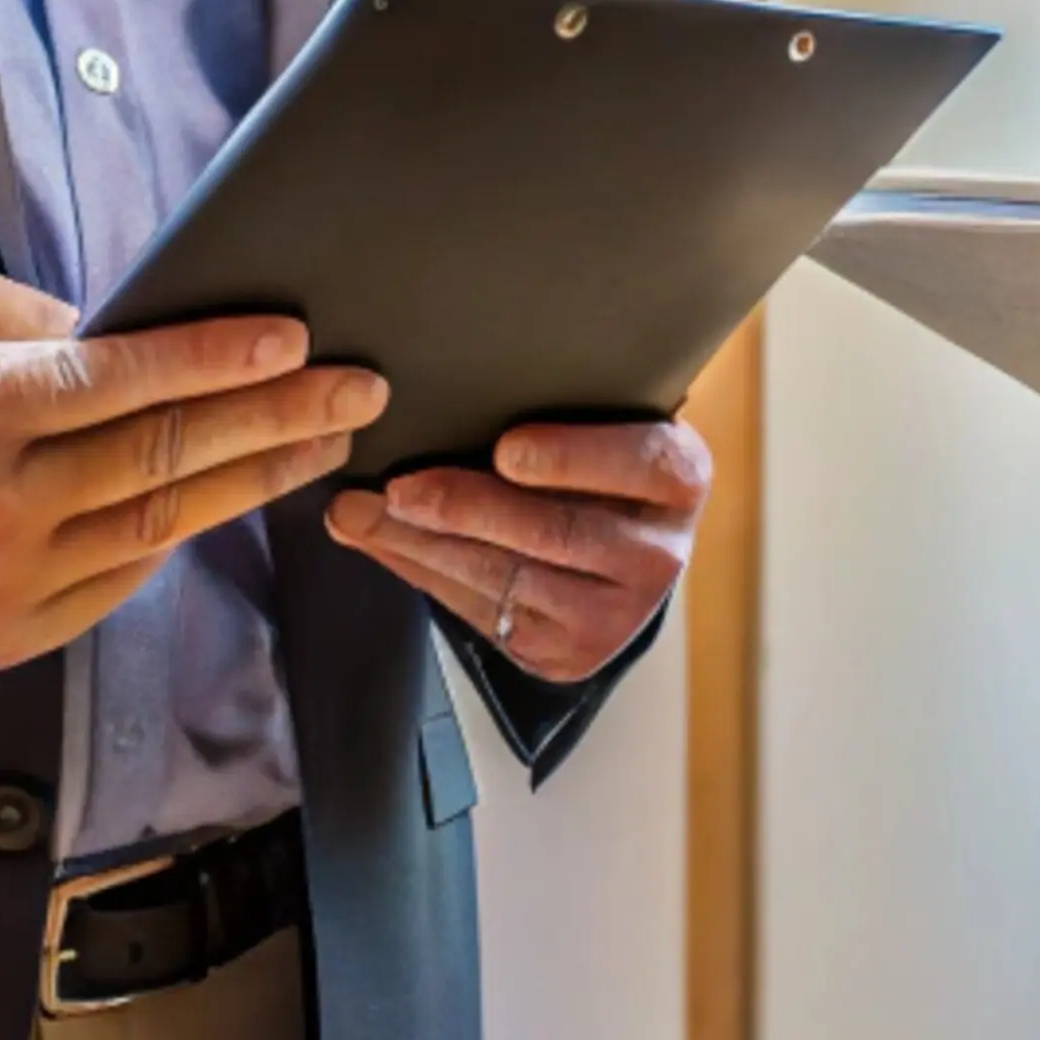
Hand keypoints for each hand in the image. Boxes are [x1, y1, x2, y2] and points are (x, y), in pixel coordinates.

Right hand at [0, 261, 383, 670]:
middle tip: (355, 390)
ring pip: (157, 525)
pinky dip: (179, 529)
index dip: (214, 361)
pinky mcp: (7, 636)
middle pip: (159, 458)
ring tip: (323, 439)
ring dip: (253, 479)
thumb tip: (158, 332)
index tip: (294, 341)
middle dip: (272, 418)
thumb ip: (46, 316)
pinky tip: (232, 490)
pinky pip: (122, 576)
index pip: (116, 383)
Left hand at [328, 418, 707, 685]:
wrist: (619, 558)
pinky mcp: (563, 654)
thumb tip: (459, 385)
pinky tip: (379, 541)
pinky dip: (420, 572)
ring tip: (359, 512)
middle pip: (556, 532)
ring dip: (421, 544)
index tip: (507, 449)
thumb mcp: (607, 425)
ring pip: (505, 577)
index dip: (572, 458)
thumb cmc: (599, 465)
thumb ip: (566, 405)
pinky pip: (478, 611)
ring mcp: (612, 616)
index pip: (641, 463)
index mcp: (680, 479)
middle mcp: (657, 554)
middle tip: (399, 488)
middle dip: (466, 509)